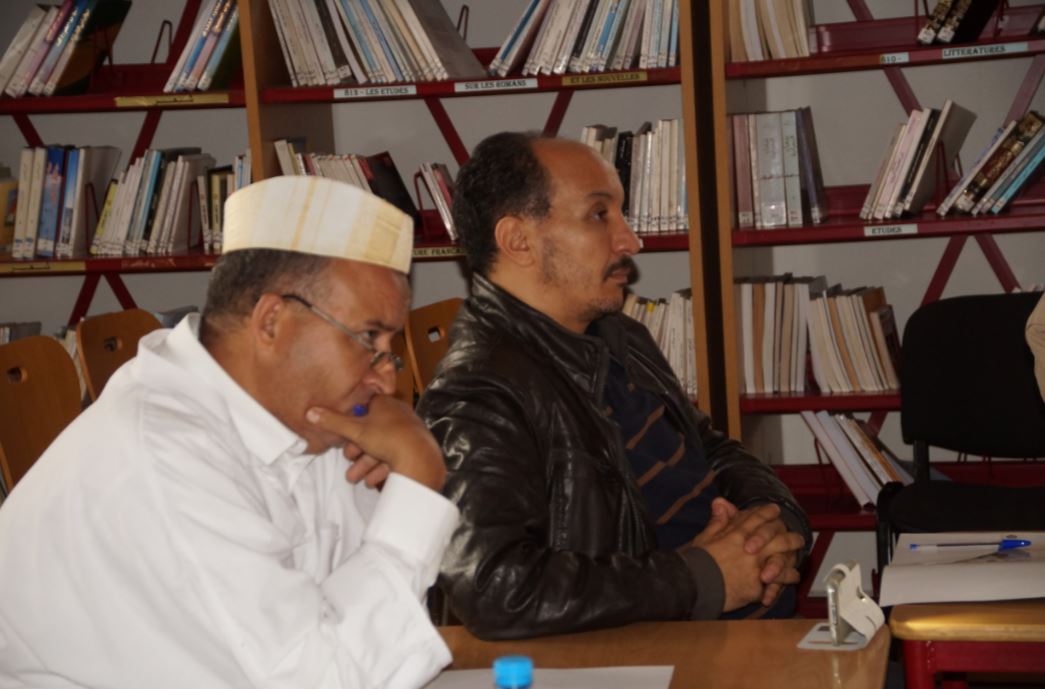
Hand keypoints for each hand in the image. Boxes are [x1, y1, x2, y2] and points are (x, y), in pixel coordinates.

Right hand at [306, 396, 446, 490]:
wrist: (420, 459)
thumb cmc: (387, 437)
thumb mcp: (355, 430)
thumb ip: (333, 422)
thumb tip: (310, 412)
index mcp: (386, 403)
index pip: (364, 408)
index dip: (352, 423)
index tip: (345, 437)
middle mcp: (398, 415)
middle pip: (371, 431)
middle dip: (357, 450)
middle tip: (348, 460)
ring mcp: (408, 432)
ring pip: (381, 448)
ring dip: (365, 464)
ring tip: (355, 479)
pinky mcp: (415, 450)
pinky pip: (394, 457)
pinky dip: (381, 469)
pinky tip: (373, 482)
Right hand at [687, 498, 801, 611]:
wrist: (694, 585)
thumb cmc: (697, 561)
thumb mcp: (705, 537)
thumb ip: (717, 521)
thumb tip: (720, 502)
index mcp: (737, 534)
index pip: (757, 518)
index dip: (768, 512)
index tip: (775, 510)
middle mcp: (750, 550)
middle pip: (777, 539)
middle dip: (790, 538)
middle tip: (799, 539)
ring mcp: (755, 569)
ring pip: (781, 562)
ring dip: (789, 564)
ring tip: (796, 568)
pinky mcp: (755, 587)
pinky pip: (772, 585)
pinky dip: (780, 586)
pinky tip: (784, 585)